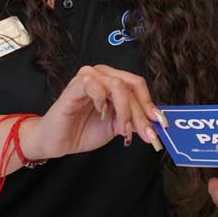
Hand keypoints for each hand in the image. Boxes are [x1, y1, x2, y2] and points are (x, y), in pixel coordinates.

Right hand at [21, 65, 165, 160]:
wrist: (57, 141)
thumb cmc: (84, 130)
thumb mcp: (117, 126)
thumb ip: (134, 120)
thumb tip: (156, 122)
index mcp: (113, 81)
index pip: (138, 87)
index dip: (150, 104)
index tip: (160, 123)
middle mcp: (102, 74)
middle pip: (131, 86)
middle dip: (141, 112)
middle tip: (145, 133)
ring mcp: (88, 78)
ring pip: (117, 85)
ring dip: (125, 110)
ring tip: (122, 129)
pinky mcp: (74, 86)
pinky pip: (94, 85)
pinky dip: (102, 101)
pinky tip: (101, 114)